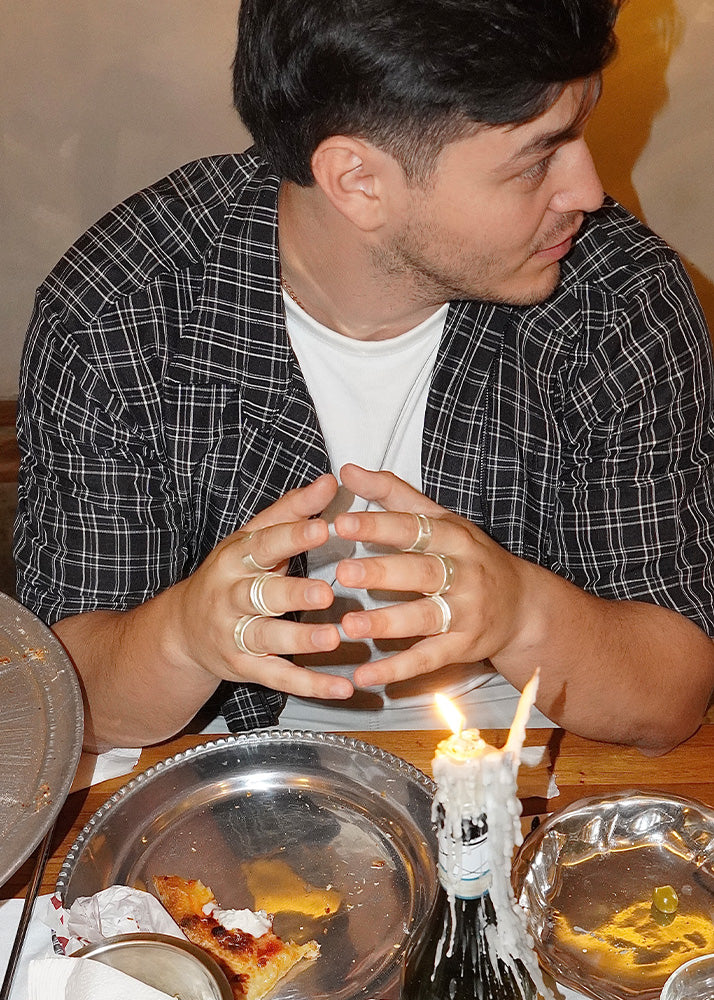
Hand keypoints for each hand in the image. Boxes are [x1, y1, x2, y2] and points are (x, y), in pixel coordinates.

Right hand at [171, 473, 353, 699]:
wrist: (183, 631)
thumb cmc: (232, 574)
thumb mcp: (252, 538)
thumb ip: (292, 512)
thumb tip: (329, 481)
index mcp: (235, 558)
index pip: (264, 544)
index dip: (292, 536)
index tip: (324, 527)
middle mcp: (230, 596)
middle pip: (261, 595)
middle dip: (292, 594)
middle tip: (326, 593)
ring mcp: (235, 635)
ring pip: (267, 638)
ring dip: (300, 639)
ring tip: (333, 639)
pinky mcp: (244, 667)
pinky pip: (279, 677)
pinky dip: (311, 686)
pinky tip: (343, 688)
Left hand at [334, 464, 528, 686]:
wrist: (523, 605)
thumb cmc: (469, 556)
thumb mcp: (439, 519)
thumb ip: (392, 494)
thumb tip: (347, 469)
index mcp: (453, 537)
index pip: (414, 528)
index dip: (378, 525)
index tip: (341, 523)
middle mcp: (464, 573)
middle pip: (422, 571)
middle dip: (383, 572)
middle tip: (343, 572)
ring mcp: (465, 613)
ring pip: (424, 617)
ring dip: (386, 623)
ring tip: (349, 625)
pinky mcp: (463, 647)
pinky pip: (427, 660)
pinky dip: (396, 670)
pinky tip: (364, 676)